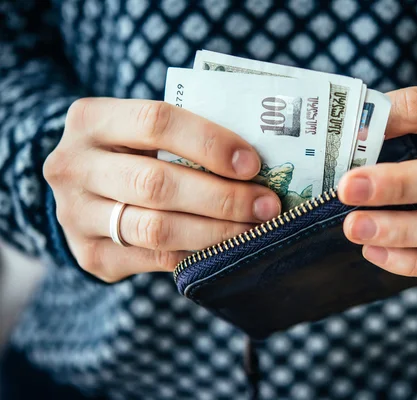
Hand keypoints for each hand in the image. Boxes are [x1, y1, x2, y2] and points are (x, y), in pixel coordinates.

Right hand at [44, 98, 280, 281]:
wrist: (82, 189)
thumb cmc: (132, 151)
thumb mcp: (144, 130)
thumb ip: (187, 136)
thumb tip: (255, 162)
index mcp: (91, 119)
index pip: (156, 121)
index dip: (210, 143)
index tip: (252, 164)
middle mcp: (72, 166)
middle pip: (156, 183)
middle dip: (222, 197)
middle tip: (266, 206)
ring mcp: (75, 215)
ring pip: (156, 229)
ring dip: (216, 231)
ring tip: (254, 229)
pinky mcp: (90, 255)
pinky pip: (156, 258)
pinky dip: (198, 253)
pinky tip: (227, 246)